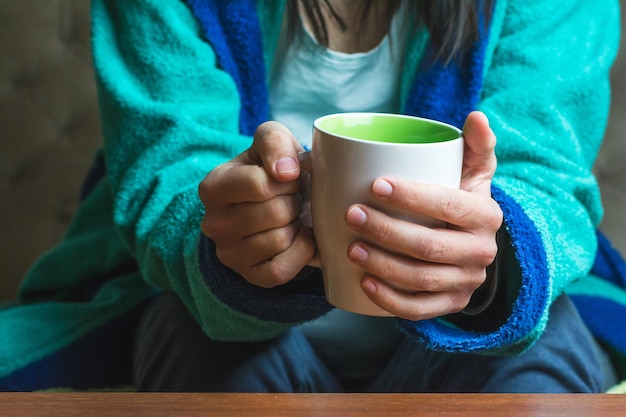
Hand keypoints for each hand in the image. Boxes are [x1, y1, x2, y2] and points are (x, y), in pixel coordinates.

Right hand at [198, 122, 315, 287]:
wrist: (270, 203)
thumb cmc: (271, 170)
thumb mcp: (271, 141)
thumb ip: (274, 142)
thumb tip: (286, 171)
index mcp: (212, 187)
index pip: (259, 184)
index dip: (286, 180)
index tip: (287, 179)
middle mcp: (213, 224)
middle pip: (274, 213)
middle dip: (294, 202)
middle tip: (291, 199)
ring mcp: (229, 254)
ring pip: (280, 241)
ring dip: (297, 226)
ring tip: (291, 217)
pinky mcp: (249, 275)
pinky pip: (282, 270)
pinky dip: (301, 253)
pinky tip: (300, 237)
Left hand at [345, 111, 502, 319]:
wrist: (470, 244)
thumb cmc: (459, 199)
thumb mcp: (473, 172)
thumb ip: (476, 145)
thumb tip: (476, 115)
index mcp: (486, 215)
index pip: (447, 205)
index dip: (411, 196)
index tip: (374, 185)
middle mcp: (482, 252)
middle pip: (429, 246)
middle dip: (386, 231)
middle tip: (351, 215)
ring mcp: (466, 283)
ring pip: (421, 279)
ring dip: (383, 265)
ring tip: (351, 248)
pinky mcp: (451, 305)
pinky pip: (420, 310)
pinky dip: (390, 300)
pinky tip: (364, 284)